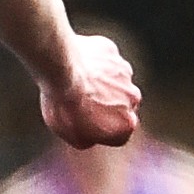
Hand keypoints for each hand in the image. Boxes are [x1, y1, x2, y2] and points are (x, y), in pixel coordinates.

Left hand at [39, 33, 141, 148]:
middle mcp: (133, 98)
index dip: (99, 131)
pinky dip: (90, 65)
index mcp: (127, 124)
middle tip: (79, 103)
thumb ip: (89, 139)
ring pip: (112, 82)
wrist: (60, 69)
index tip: (83, 124)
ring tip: (74, 85)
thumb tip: (92, 135)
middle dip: (104, 106)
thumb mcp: (72, 135)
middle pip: (119, 106)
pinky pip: (101, 62)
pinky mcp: (112, 53)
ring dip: (99, 84)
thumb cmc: (65, 106)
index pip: (118, 134)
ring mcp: (124, 73)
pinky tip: (73, 68)